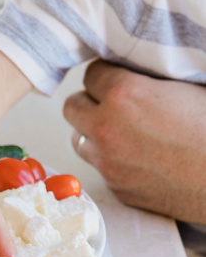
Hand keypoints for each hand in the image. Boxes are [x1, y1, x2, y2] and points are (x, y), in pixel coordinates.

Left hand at [64, 60, 205, 223]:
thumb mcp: (185, 86)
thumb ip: (148, 77)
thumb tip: (131, 70)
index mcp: (124, 94)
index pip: (91, 74)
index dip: (107, 75)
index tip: (117, 77)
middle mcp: (106, 128)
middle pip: (72, 106)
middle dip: (89, 102)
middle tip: (111, 103)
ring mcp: (107, 161)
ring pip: (79, 138)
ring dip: (94, 132)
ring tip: (122, 131)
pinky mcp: (116, 186)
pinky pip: (100, 166)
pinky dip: (111, 159)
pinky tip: (138, 157)